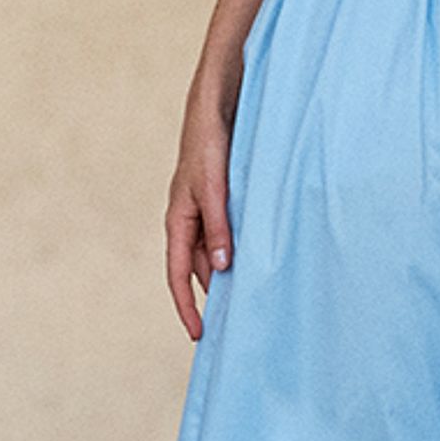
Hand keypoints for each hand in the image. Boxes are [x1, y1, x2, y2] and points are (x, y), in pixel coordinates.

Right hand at [165, 98, 233, 340]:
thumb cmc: (209, 143)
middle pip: (201, 267)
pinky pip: (230, 233)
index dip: (186, 306)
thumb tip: (224, 267)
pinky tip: (261, 258)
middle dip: (214, 295)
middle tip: (236, 324)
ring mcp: (207, 209)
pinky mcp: (224, 198)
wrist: (217, 105)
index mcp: (178, 219)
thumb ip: (219, 226)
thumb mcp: (214, 188)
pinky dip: (241, 248)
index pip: (178, 273)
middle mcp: (190, 218)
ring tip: (253, 297)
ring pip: (218, 251)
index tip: (199, 335)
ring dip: (232, 271)